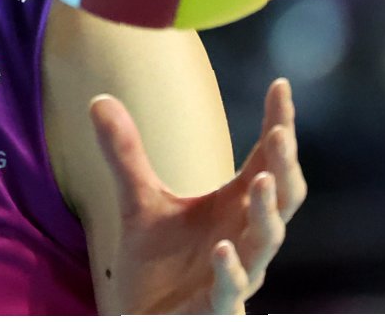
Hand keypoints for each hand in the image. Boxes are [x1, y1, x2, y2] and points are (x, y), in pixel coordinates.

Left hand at [90, 78, 305, 313]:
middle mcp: (244, 238)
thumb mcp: (139, 202)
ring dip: (267, 214)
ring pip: (264, 244)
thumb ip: (126, 154)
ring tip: (263, 181)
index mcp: (234, 209)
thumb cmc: (157, 267)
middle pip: (281, 200)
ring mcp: (236, 275)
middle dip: (285, 167)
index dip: (278, 125)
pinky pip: (230, 291)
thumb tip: (99, 99)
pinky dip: (230, 270)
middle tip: (281, 132)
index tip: (280, 85)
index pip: (266, 161)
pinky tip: (222, 247)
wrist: (142, 321)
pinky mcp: (216, 309)